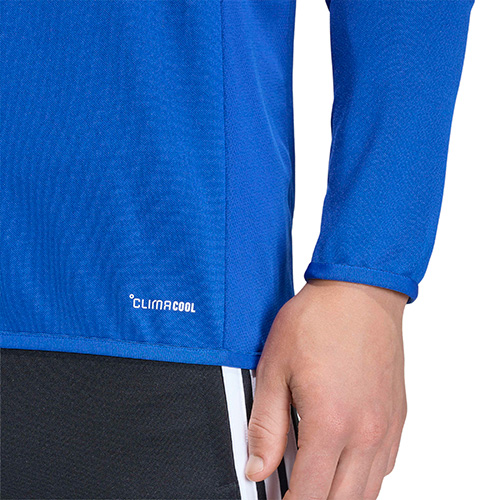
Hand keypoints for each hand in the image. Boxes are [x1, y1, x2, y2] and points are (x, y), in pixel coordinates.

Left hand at [245, 280, 407, 498]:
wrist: (359, 291)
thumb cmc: (316, 321)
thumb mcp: (274, 369)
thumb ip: (266, 426)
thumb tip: (257, 470)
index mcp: (330, 423)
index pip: (310, 496)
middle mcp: (365, 432)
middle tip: (292, 494)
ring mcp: (386, 426)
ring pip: (369, 491)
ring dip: (340, 496)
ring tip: (315, 484)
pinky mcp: (397, 415)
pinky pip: (385, 465)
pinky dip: (364, 478)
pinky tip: (344, 463)